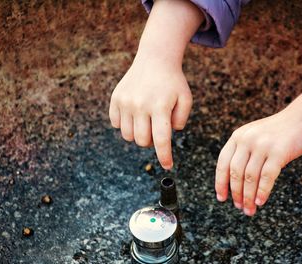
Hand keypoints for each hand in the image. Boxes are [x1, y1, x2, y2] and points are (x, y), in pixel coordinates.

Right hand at [109, 0, 202, 168]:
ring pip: (127, 136)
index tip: (167, 166)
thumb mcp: (186, 99)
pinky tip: (134, 113)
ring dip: (137, 134)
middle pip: (142, 141)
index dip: (164, 156)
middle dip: (151, 141)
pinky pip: (115, 124)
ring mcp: (125, 102)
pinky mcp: (115, 99)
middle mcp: (140, 105)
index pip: (161, 140)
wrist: (155, 59)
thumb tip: (166, 137)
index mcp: (160, 106)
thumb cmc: (173, 82)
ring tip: (146, 121)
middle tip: (156, 129)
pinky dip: (124, 124)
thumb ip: (181, 121)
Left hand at [215, 62, 301, 215]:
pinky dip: (263, 191)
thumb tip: (235, 183)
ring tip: (250, 210)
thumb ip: (243, 152)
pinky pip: (267, 176)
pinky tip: (261, 202)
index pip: (223, 163)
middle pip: (235, 173)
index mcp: (237, 137)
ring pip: (250, 177)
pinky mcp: (278, 152)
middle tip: (239, 207)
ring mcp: (262, 145)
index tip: (221, 197)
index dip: (220, 182)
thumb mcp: (254, 136)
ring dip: (248, 197)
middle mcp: (246, 140)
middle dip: (236, 193)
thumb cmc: (278, 132)